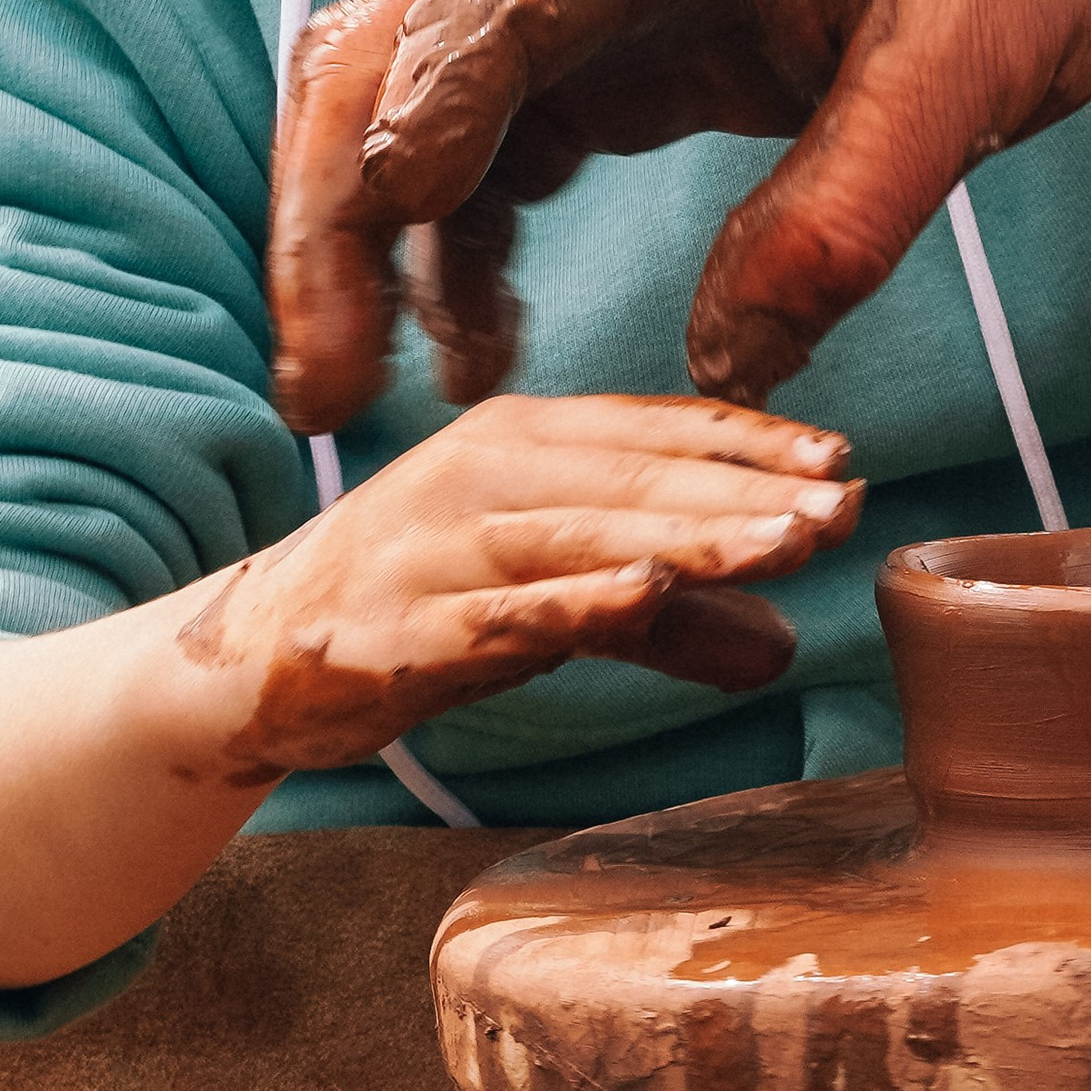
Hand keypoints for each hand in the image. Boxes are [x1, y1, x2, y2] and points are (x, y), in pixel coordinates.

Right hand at [174, 396, 861, 778]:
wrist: (245, 660)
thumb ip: (666, 620)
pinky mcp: (396, 630)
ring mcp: (431, 547)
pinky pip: (498, 612)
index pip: (654, 429)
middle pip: (634, 477)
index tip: (844, 462)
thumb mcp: (553, 597)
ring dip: (688, 537)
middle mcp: (476, 471)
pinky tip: (642, 593)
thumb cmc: (422, 609)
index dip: (751, 444)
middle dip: (745, 491)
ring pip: (581, 533)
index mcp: (519, 437)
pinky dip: (571, 601)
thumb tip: (783, 647)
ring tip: (784, 544)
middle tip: (844, 504)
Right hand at [269, 0, 1090, 428]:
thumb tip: (726, 369)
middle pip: (400, 50)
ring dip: (372, 243)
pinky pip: (495, 154)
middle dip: (338, 207)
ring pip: (415, 109)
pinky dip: (459, 249)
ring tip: (361, 394)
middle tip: (322, 376)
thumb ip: (851, 208)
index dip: (432, 106)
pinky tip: (476, 354)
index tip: (388, 225)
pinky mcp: (621, 59)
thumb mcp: (977, 67)